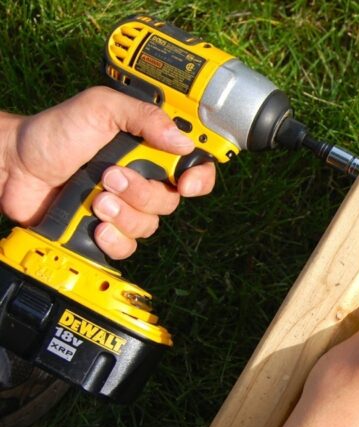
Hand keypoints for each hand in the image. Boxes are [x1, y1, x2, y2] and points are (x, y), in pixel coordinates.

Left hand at [0, 86, 215, 258]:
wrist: (14, 167)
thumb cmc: (53, 133)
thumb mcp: (100, 108)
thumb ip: (144, 116)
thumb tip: (183, 141)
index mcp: (149, 149)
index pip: (195, 167)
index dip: (200, 178)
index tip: (186, 184)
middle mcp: (142, 179)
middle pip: (171, 200)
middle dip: (142, 192)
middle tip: (111, 176)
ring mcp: (125, 207)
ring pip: (150, 225)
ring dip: (124, 214)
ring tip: (95, 198)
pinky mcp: (106, 231)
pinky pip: (129, 247)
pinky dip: (114, 239)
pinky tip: (95, 225)